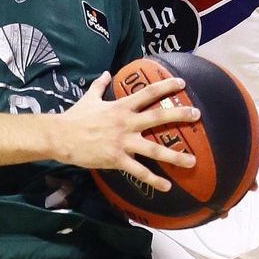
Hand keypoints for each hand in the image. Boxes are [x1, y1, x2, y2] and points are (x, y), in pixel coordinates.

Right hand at [52, 72, 198, 190]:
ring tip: (192, 161)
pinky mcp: (116, 159)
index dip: (166, 87)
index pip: (148, 93)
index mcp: (121, 107)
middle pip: (158, 117)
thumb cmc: (75, 117)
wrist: (60, 136)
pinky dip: (153, 179)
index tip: (182, 84)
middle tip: (197, 114)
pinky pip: (138, 171)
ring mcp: (123, 142)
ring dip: (174, 156)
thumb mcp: (89, 98)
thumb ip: (99, 85)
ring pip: (154, 149)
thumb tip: (105, 72)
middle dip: (179, 115)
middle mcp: (126, 123)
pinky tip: (167, 186)